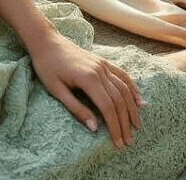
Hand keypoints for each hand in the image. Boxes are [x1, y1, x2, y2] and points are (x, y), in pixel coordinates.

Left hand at [27, 33, 142, 148]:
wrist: (47, 42)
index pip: (107, 108)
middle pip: (119, 100)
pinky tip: (138, 100)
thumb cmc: (47, 67)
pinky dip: (133, 88)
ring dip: (132, 109)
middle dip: (125, 123)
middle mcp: (100, 71)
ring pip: (124, 89)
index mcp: (88, 79)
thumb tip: (94, 128)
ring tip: (136, 125)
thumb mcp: (56, 90)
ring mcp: (103, 65)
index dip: (114, 126)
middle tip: (129, 141)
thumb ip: (76, 109)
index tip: (118, 143)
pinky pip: (123, 75)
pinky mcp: (103, 62)